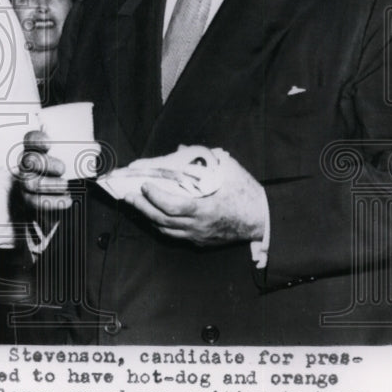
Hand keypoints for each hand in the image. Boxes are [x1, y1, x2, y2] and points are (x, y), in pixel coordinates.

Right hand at [15, 130, 74, 210]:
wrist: (55, 193)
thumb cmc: (61, 168)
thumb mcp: (69, 157)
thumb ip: (79, 150)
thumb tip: (95, 148)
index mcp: (36, 149)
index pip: (31, 140)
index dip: (37, 140)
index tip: (49, 143)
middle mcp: (27, 164)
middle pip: (29, 161)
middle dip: (45, 164)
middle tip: (62, 168)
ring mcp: (25, 182)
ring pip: (31, 183)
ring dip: (49, 185)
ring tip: (65, 186)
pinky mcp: (28, 199)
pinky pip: (35, 202)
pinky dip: (52, 202)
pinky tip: (67, 200)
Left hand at [123, 151, 266, 245]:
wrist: (263, 220)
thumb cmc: (247, 193)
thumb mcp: (229, 171)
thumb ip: (205, 159)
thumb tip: (180, 149)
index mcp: (206, 210)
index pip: (173, 207)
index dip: (155, 197)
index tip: (144, 185)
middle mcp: (199, 227)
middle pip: (163, 220)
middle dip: (142, 207)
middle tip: (128, 194)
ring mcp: (198, 236)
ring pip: (165, 230)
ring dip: (148, 216)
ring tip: (135, 203)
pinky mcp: (200, 241)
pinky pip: (174, 235)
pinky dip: (160, 224)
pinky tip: (152, 214)